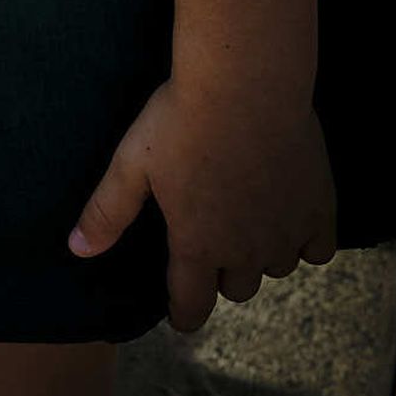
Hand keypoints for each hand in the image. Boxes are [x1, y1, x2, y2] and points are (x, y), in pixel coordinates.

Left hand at [68, 77, 336, 333]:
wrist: (246, 82)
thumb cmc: (183, 118)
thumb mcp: (132, 163)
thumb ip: (107, 212)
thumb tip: (76, 250)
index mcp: (197, 245)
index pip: (191, 308)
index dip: (182, 312)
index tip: (179, 306)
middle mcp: (245, 250)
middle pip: (235, 289)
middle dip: (220, 271)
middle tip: (211, 232)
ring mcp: (286, 233)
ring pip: (275, 269)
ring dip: (261, 253)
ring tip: (246, 215)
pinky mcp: (319, 209)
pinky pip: (318, 251)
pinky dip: (305, 241)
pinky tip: (289, 214)